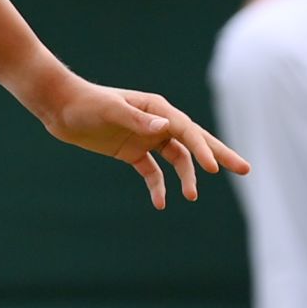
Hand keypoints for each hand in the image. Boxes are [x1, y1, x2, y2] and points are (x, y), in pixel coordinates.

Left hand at [40, 77, 249, 207]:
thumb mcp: (110, 110)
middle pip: (195, 141)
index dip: (202, 149)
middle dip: (219, 155)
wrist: (60, 107)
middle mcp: (158, 122)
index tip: (213, 169)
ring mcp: (147, 137)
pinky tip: (161, 203)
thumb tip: (166, 126)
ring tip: (192, 196)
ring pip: (177, 159)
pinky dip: (159, 187)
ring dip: (187, 177)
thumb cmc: (86, 104)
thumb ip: (137, 119)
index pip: (187, 131)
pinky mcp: (133, 152)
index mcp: (157, 108)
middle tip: (245, 169)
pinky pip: (153, 172)